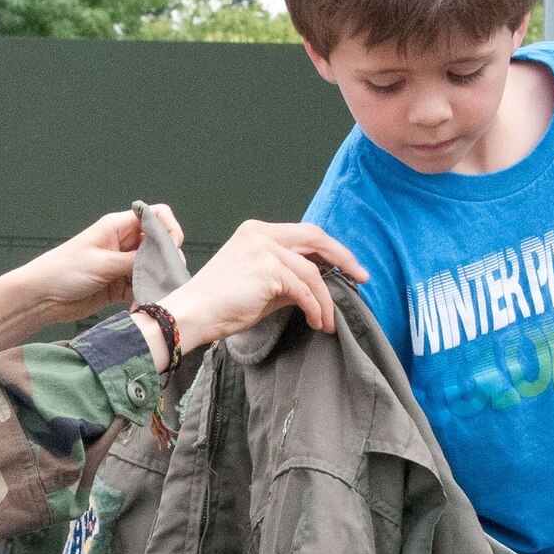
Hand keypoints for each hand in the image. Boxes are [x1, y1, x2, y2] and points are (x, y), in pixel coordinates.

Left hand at [0, 204, 183, 347]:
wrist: (41, 298)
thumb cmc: (63, 271)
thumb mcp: (102, 263)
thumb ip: (135, 261)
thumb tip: (164, 260)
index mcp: (117, 227)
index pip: (154, 217)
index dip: (168, 230)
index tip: (172, 249)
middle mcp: (123, 243)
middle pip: (158, 245)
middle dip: (166, 261)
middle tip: (166, 278)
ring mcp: (121, 265)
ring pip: (152, 269)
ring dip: (156, 282)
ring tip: (155, 295)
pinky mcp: (118, 287)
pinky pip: (141, 288)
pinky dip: (145, 296)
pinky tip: (141, 306)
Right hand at [154, 220, 366, 354]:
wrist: (192, 315)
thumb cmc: (221, 305)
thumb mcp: (262, 286)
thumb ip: (289, 279)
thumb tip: (319, 286)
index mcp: (257, 231)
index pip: (305, 234)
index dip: (331, 250)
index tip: (350, 268)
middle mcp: (261, 233)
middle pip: (316, 237)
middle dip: (343, 258)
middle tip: (362, 278)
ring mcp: (264, 248)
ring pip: (312, 271)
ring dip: (326, 299)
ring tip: (328, 321)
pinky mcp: (267, 269)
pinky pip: (304, 289)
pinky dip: (315, 307)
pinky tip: (317, 322)